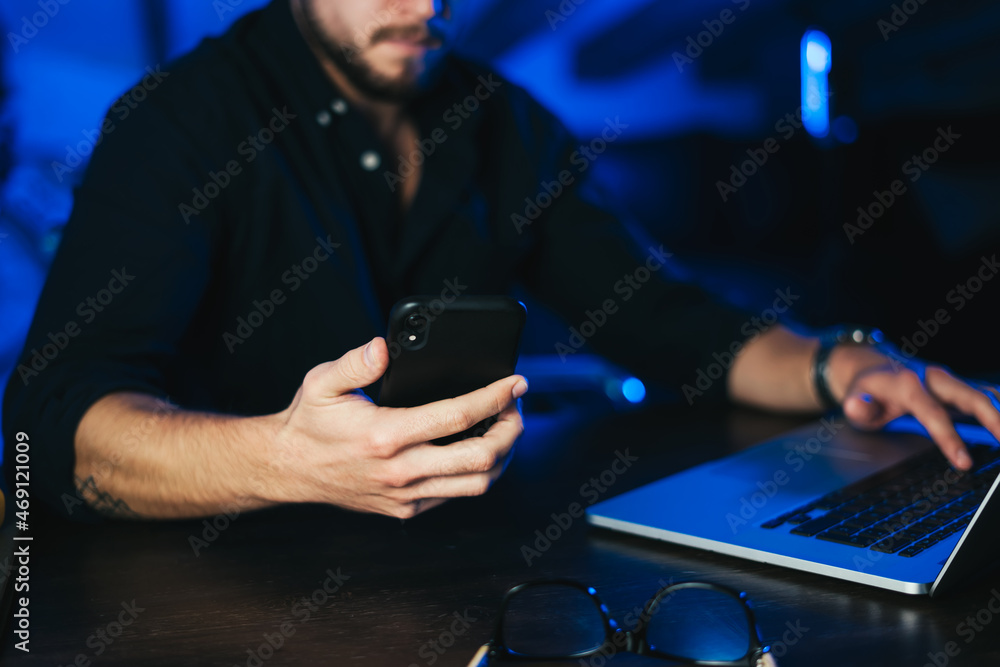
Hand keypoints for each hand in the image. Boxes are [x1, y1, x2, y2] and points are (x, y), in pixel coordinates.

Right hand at [263, 337, 526, 517]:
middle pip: (481, 458)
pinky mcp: (405, 509)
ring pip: (476, 484)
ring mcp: (406, 495)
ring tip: (504, 430)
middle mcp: (401, 470)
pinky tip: (477, 450)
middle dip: (510, 430)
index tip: (516, 383)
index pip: (458, 416)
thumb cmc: (308, 423)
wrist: (288, 469)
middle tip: (516, 408)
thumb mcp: (323, 382)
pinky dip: (476, 473)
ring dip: (501, 457)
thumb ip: (356, 362)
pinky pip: (455, 495)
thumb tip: (383, 346)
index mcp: (386, 435)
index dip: (495, 398)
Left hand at [829, 345, 999, 469]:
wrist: (873, 366)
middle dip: (995, 420)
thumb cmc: (867, 389)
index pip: (933, 413)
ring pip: (984, 393)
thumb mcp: (855, 399)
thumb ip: (858, 408)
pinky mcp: (958, 385)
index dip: (949, 438)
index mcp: (908, 385)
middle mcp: (934, 377)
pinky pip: (986, 394)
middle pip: (972, 397)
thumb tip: (856, 406)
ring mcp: (949, 380)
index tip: (964, 462)